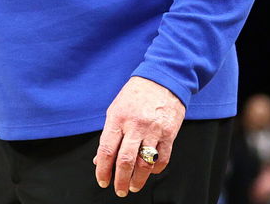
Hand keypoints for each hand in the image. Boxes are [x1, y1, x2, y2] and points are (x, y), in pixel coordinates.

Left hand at [94, 76, 184, 196]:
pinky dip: (156, 169)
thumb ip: (109, 135)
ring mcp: (153, 130)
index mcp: (117, 118)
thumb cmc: (135, 94)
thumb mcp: (115, 109)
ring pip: (145, 163)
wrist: (162, 80)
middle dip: (120, 180)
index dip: (103, 169)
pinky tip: (150, 172)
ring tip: (133, 186)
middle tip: (119, 190)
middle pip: (125, 160)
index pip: (107, 149)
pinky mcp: (169, 134)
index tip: (102, 180)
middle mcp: (135, 126)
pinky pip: (163, 158)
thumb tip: (100, 159)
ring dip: (138, 179)